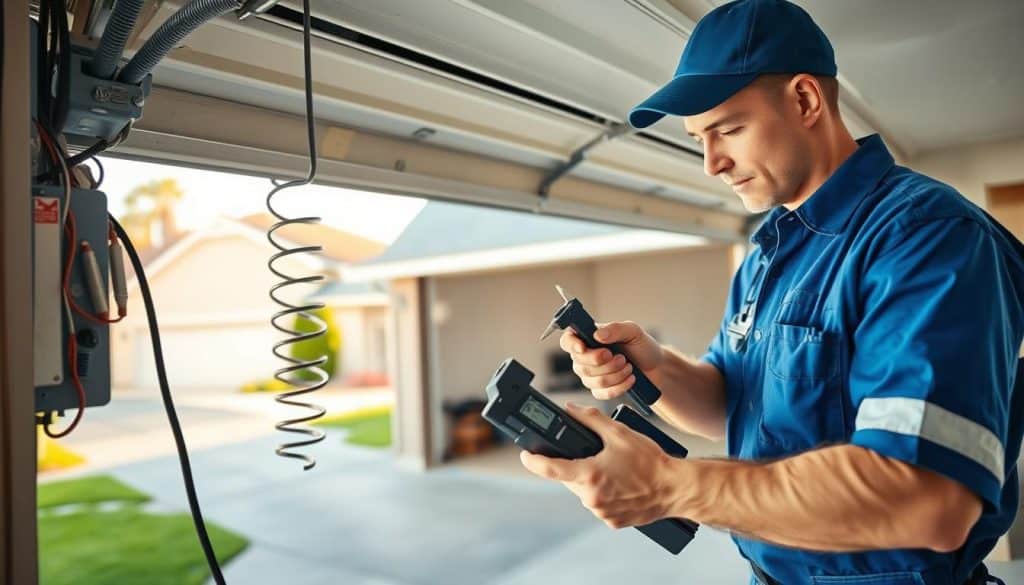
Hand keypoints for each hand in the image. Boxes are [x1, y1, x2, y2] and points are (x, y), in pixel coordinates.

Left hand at [520, 403, 680, 528]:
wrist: (676, 489)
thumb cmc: (650, 460)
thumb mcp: (620, 433)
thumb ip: (591, 420)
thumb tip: (570, 410)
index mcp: (590, 475)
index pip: (550, 469)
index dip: (533, 462)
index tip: (525, 455)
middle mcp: (592, 498)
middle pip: (569, 479)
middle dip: (574, 466)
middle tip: (592, 455)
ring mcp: (602, 512)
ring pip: (585, 493)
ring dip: (590, 481)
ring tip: (614, 470)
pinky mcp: (612, 522)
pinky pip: (600, 505)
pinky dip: (604, 494)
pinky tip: (621, 485)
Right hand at [559, 321, 663, 399]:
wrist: (655, 367)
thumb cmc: (641, 346)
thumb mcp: (632, 331)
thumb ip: (615, 329)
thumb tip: (598, 334)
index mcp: (588, 337)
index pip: (567, 341)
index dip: (571, 345)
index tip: (583, 347)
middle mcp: (584, 356)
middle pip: (580, 365)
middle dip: (605, 364)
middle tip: (622, 357)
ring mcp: (590, 375)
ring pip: (591, 381)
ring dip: (614, 374)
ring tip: (628, 366)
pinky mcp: (598, 390)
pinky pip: (600, 393)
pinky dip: (618, 386)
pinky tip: (629, 378)